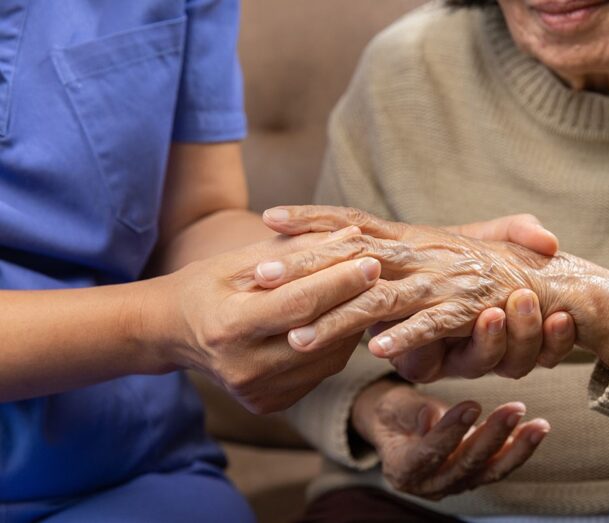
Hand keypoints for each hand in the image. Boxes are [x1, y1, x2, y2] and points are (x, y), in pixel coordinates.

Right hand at [147, 226, 379, 413]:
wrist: (174, 332)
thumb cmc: (208, 286)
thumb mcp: (242, 260)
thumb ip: (297, 251)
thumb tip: (352, 237)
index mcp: (229, 328)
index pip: (299, 304)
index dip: (339, 282)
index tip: (371, 259)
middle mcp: (244, 369)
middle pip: (319, 333)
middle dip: (354, 300)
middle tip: (381, 272)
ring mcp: (258, 392)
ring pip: (328, 358)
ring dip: (351, 323)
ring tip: (363, 293)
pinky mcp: (270, 404)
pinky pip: (320, 372)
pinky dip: (336, 344)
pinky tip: (341, 320)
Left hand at [260, 206, 608, 369]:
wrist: (546, 281)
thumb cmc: (484, 268)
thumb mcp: (435, 251)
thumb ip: (397, 251)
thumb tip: (348, 245)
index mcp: (409, 238)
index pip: (352, 223)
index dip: (312, 218)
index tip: (269, 217)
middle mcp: (420, 254)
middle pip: (353, 257)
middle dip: (305, 266)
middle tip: (260, 276)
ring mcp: (442, 281)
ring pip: (381, 299)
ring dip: (339, 318)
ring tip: (298, 336)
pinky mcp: (468, 310)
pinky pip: (432, 325)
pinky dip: (407, 337)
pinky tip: (377, 352)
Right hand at [352, 380, 548, 499]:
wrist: (398, 429)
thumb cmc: (393, 414)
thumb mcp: (392, 407)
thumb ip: (411, 412)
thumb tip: (431, 416)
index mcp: (402, 469)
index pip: (428, 453)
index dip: (450, 431)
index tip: (472, 405)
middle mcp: (429, 485)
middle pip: (464, 465)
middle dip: (493, 437)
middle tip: (514, 409)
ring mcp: (453, 485)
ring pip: (488, 471)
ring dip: (516, 448)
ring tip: (538, 425)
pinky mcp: (472, 478)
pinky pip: (498, 467)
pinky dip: (518, 450)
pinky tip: (535, 431)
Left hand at [388, 214, 574, 381]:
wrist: (392, 266)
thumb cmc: (448, 250)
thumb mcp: (489, 235)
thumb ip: (520, 232)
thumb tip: (550, 240)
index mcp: (512, 320)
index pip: (550, 340)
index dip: (560, 336)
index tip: (564, 317)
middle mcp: (488, 346)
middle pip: (522, 359)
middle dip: (530, 335)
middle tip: (530, 305)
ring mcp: (454, 357)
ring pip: (484, 363)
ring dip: (490, 339)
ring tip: (491, 314)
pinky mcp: (416, 360)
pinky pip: (423, 360)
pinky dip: (415, 341)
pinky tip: (408, 339)